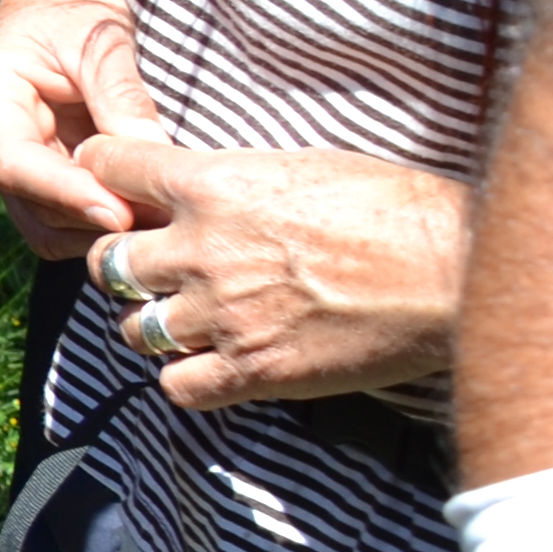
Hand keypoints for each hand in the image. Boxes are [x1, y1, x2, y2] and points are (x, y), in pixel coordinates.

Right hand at [0, 0, 166, 254]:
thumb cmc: (74, 5)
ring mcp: (7, 156)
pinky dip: (96, 222)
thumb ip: (122, 101)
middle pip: (29, 201)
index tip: (122, 214)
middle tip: (160, 223)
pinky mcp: (36, 170)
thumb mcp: (101, 42)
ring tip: (157, 220)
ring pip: (43, 221)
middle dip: (90, 216)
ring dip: (95, 228)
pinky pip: (59, 216)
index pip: (15, 162)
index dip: (67, 194)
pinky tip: (140, 211)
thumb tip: (155, 162)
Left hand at [79, 133, 470, 409]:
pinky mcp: (255, 370)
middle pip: (105, 261)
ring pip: (134, 328)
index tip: (112, 194)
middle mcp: (203, 249)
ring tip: (184, 321)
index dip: (101, 180)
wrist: (451, 270)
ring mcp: (224, 314)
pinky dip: (185, 379)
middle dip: (119, 266)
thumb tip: (187, 190)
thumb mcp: (295, 165)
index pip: (105, 169)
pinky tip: (212, 365)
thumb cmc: (388, 206)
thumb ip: (227, 181)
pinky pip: (177, 386)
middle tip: (148, 272)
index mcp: (211, 184)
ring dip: (151, 325)